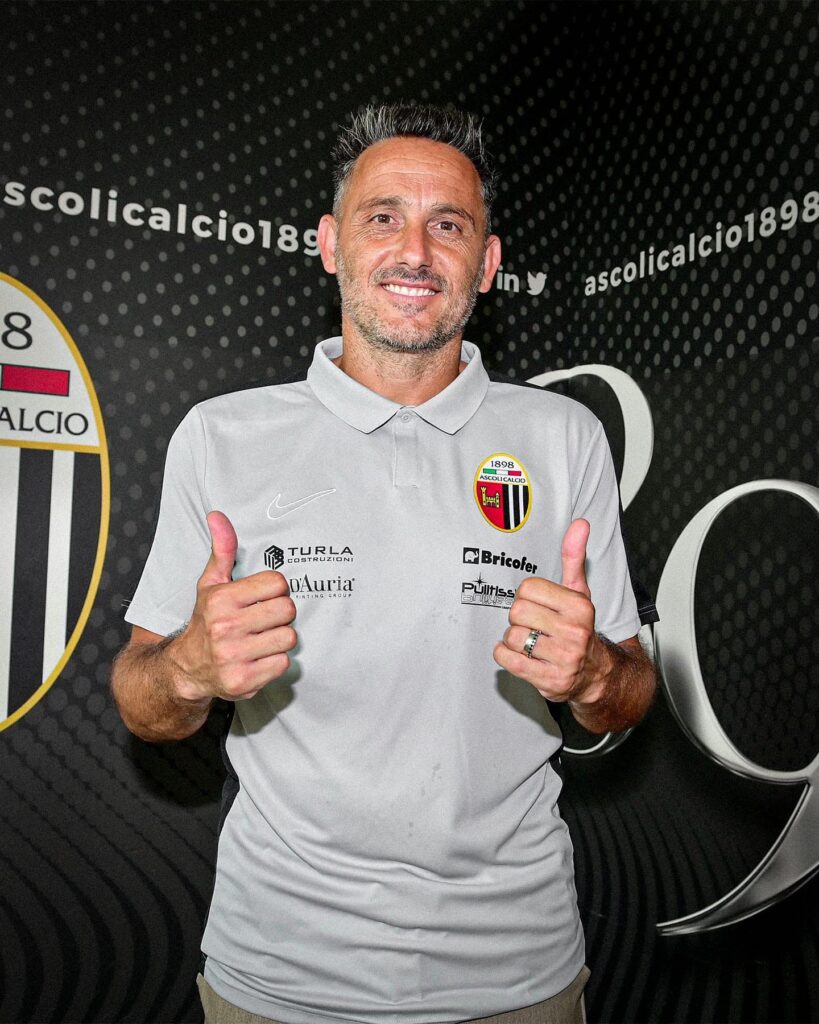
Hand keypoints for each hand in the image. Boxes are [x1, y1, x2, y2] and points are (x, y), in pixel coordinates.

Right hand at [169, 511, 296, 702]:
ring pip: (289, 638)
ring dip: (280, 638)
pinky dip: (275, 661)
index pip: (278, 583)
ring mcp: (234, 656)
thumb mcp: (210, 584)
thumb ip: (222, 550)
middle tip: (264, 620)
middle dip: (280, 614)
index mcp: (222, 599)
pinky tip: (258, 658)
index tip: (262, 598)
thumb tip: (218, 515)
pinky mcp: (243, 682)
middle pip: (287, 610)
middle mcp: (226, 628)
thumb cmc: (205, 621)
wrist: (186, 669)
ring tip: (262, 639)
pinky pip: (283, 663)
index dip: (274, 590)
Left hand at [493, 519, 610, 704]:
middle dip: (519, 618)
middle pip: (517, 612)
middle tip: (532, 625)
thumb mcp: (579, 592)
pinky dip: (505, 656)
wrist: (596, 675)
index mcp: (579, 606)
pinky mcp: (551, 681)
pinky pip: (508, 661)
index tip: (539, 605)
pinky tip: (520, 655)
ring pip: (511, 637)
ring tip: (530, 642)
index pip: (528, 588)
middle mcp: (575, 632)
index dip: (527, 596)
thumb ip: (574, 557)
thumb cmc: (579, 628)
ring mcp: (564, 659)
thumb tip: (580, 524)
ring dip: (513, 640)